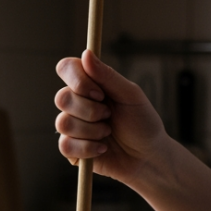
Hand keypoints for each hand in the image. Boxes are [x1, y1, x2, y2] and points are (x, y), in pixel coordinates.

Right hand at [55, 51, 172, 185]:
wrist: (148, 157)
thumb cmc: (142, 123)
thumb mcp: (130, 95)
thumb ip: (108, 75)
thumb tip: (86, 54)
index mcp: (90, 84)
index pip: (66, 68)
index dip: (78, 80)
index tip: (99, 93)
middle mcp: (77, 103)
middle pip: (62, 98)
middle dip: (90, 110)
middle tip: (110, 115)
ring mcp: (73, 126)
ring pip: (63, 123)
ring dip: (92, 130)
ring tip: (108, 132)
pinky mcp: (72, 149)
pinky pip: (65, 145)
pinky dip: (88, 148)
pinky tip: (103, 148)